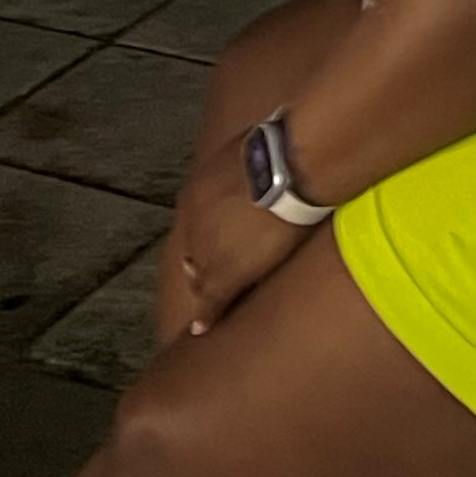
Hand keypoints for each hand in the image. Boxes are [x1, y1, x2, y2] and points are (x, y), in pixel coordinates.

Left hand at [165, 129, 313, 338]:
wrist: (282, 168)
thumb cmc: (275, 149)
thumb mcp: (247, 148)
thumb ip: (247, 160)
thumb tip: (266, 149)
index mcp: (198, 193)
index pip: (196, 223)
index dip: (204, 236)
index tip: (212, 242)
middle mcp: (194, 223)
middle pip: (194, 251)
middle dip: (199, 263)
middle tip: (203, 275)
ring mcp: (208, 250)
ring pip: (200, 277)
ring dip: (205, 288)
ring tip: (208, 304)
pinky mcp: (226, 274)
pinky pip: (212, 301)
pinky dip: (207, 316)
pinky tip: (201, 329)